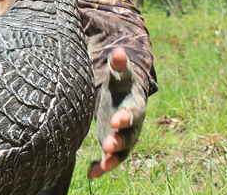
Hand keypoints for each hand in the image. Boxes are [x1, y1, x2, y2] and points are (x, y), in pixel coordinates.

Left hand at [88, 47, 146, 178]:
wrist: (123, 96)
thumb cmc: (120, 83)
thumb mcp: (119, 74)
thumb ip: (119, 65)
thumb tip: (118, 53)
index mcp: (135, 104)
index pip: (134, 112)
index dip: (126, 116)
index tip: (117, 120)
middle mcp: (132, 125)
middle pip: (130, 135)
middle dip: (120, 141)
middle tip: (107, 144)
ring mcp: (123, 137)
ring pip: (122, 152)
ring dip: (113, 159)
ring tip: (102, 166)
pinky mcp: (113, 147)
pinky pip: (109, 161)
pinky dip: (101, 168)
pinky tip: (90, 173)